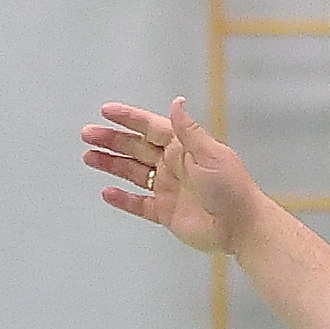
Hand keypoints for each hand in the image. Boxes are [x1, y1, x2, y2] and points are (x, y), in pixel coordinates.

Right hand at [81, 97, 264, 256]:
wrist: (242, 227)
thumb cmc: (231, 188)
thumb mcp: (209, 154)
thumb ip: (188, 130)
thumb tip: (177, 101)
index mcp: (183, 148)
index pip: (151, 127)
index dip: (129, 119)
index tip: (106, 111)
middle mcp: (173, 166)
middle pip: (136, 148)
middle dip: (112, 140)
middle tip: (87, 134)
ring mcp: (168, 189)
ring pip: (133, 173)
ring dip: (111, 164)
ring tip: (89, 157)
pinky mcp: (166, 213)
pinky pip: (139, 204)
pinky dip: (123, 199)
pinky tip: (107, 192)